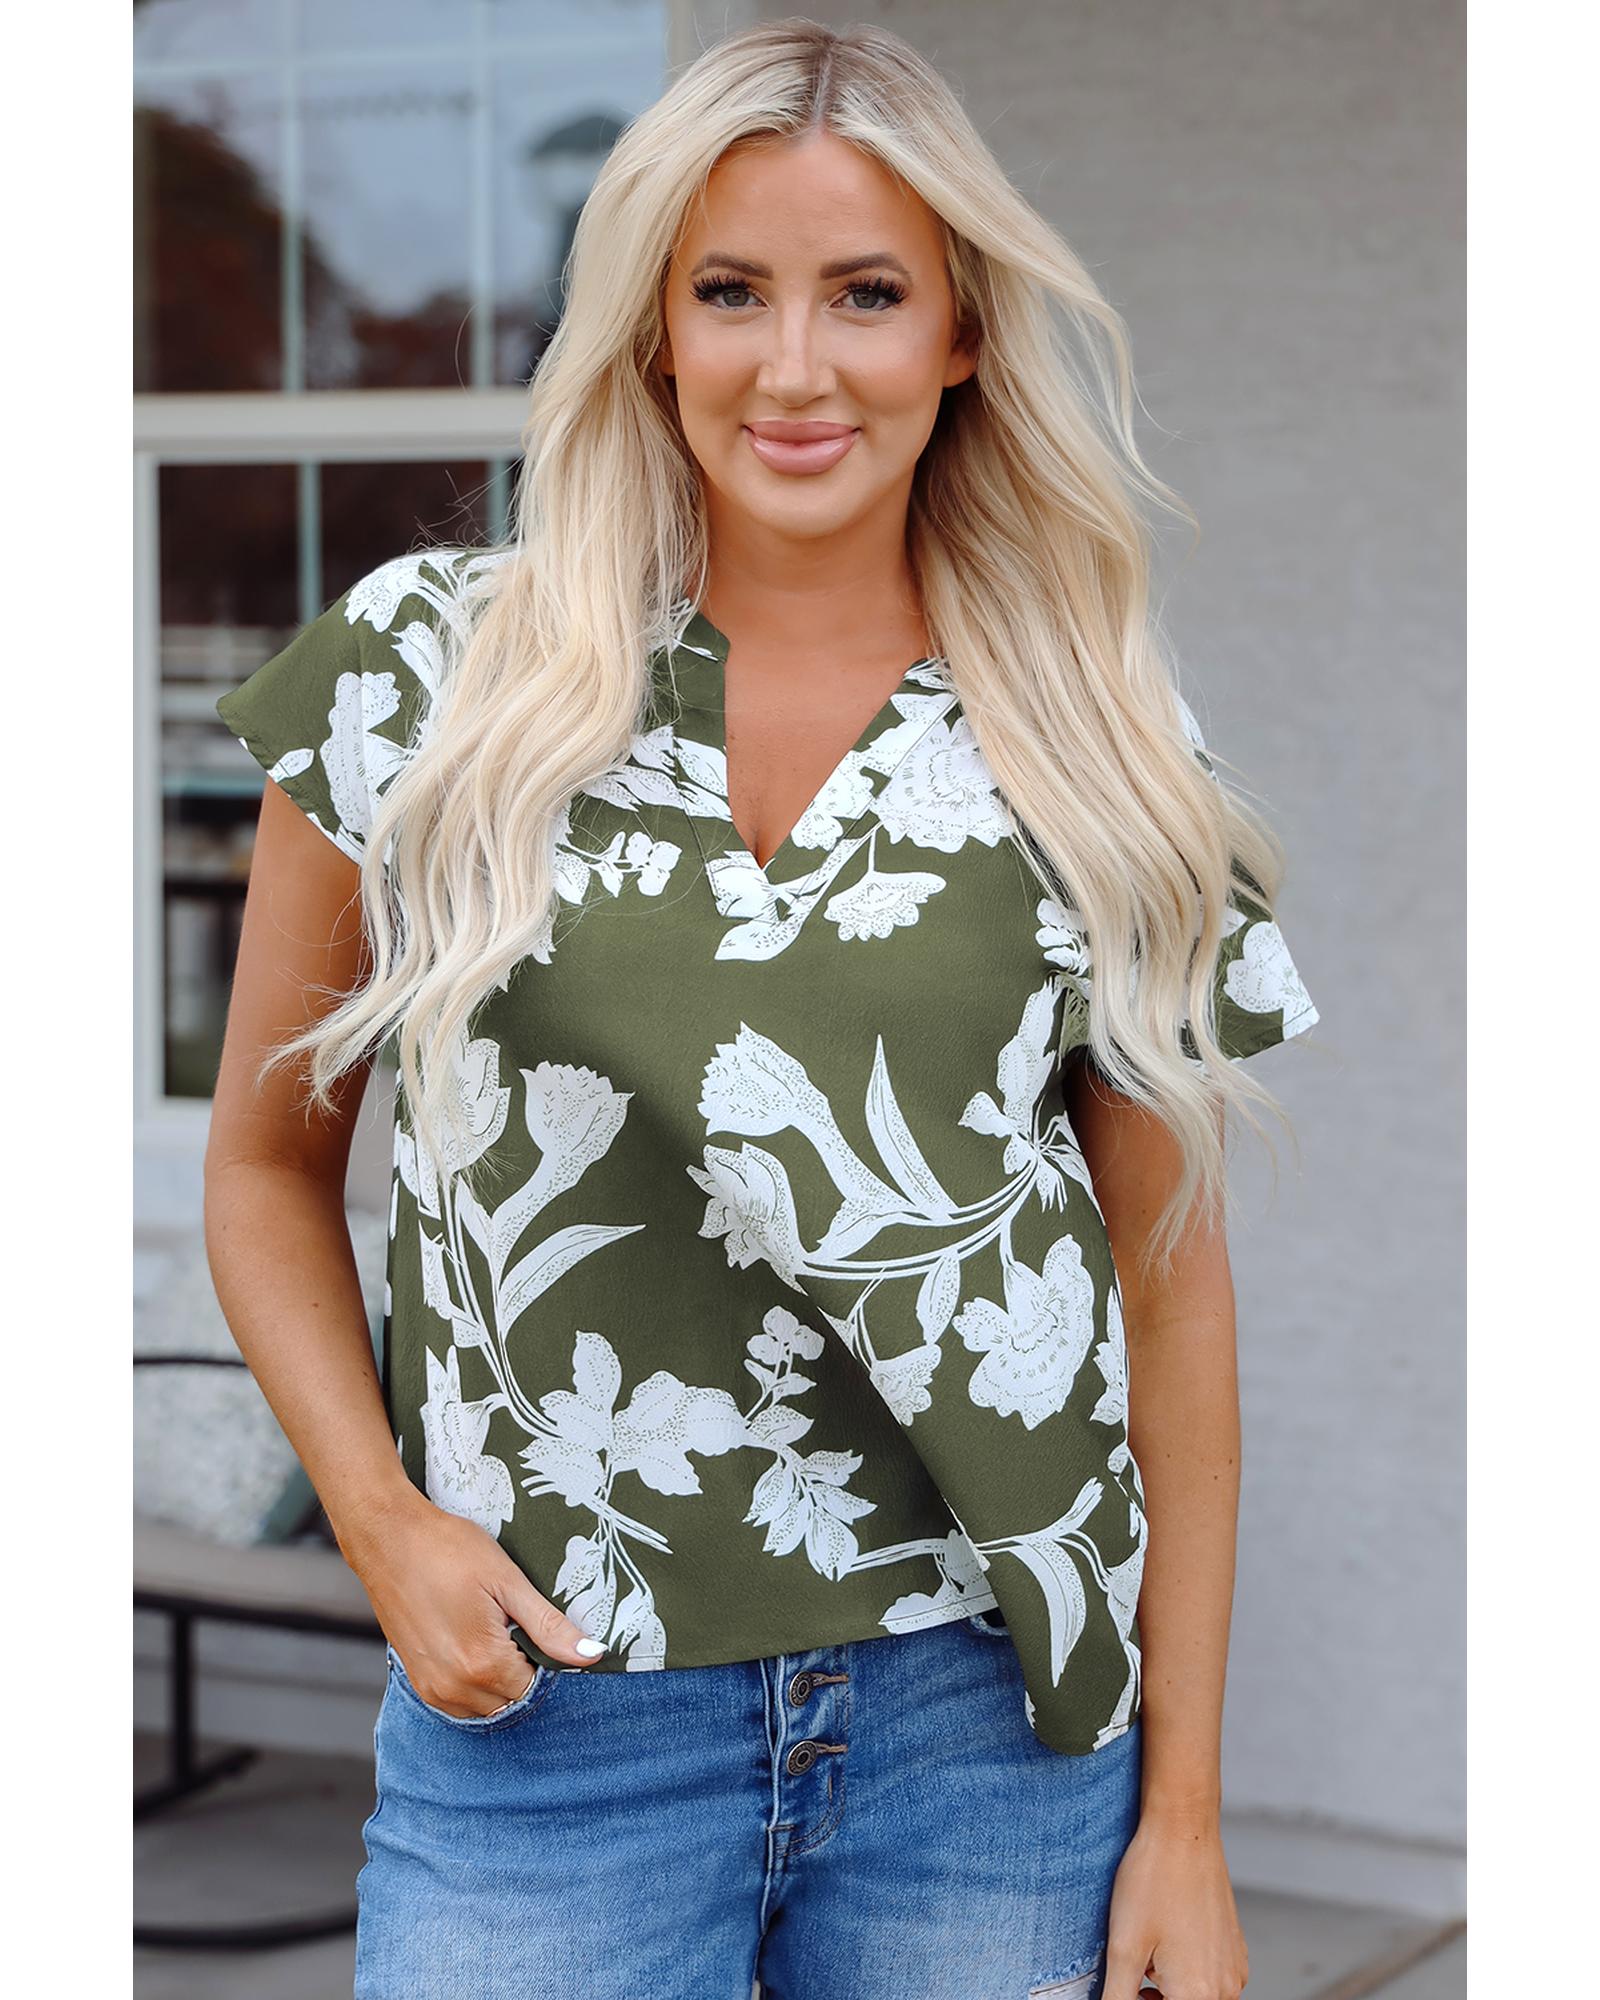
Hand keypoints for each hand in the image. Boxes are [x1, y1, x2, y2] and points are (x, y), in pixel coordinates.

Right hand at [336, 1485, 605, 1717]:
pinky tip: (476, 1644)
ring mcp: (432, 1689)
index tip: (546, 1631)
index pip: (536, 1688)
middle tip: (520, 1627)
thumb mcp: (507, 1581)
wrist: (388, 1537)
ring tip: (497, 1631)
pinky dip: (476, 1684)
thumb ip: (550, 1626)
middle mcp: (454, 1688)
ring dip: (500, 1681)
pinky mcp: (418, 1681)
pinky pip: (460, 1702)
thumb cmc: (448, 1549)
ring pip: (486, 1707)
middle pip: (512, 1701)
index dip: (549, 1662)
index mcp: (482, 1663)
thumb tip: (592, 1655)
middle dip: (525, 1673)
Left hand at [1100, 1808, 1248, 1999]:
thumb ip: (1118, 1997)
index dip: (1140, 1999)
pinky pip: (1209, 1977)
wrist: (1183, 1830)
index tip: (1130, 1979)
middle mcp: (1225, 1988)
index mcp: (1199, 1995)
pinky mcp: (1235, 1949)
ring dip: (1170, 1987)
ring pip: (1196, 1996)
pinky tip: (1167, 1936)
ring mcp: (1234, 1968)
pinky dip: (1186, 1970)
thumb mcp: (1123, 1948)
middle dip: (1155, 1998)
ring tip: (1149, 1949)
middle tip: (1137, 1968)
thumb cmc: (1153, 1880)